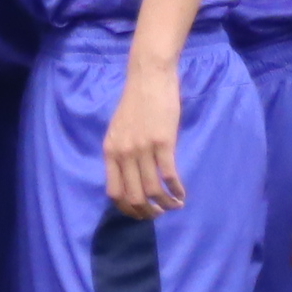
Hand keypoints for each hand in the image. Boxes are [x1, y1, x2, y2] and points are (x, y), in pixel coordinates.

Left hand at [99, 61, 185, 219]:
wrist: (148, 77)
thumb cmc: (136, 102)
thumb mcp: (118, 130)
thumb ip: (120, 152)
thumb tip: (128, 176)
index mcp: (110, 151)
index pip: (114, 192)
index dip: (127, 208)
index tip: (139, 213)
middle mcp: (123, 153)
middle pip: (133, 196)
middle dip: (147, 212)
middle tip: (158, 214)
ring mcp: (142, 149)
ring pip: (152, 190)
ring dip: (165, 204)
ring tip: (174, 206)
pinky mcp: (163, 142)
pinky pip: (168, 175)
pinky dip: (176, 190)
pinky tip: (181, 194)